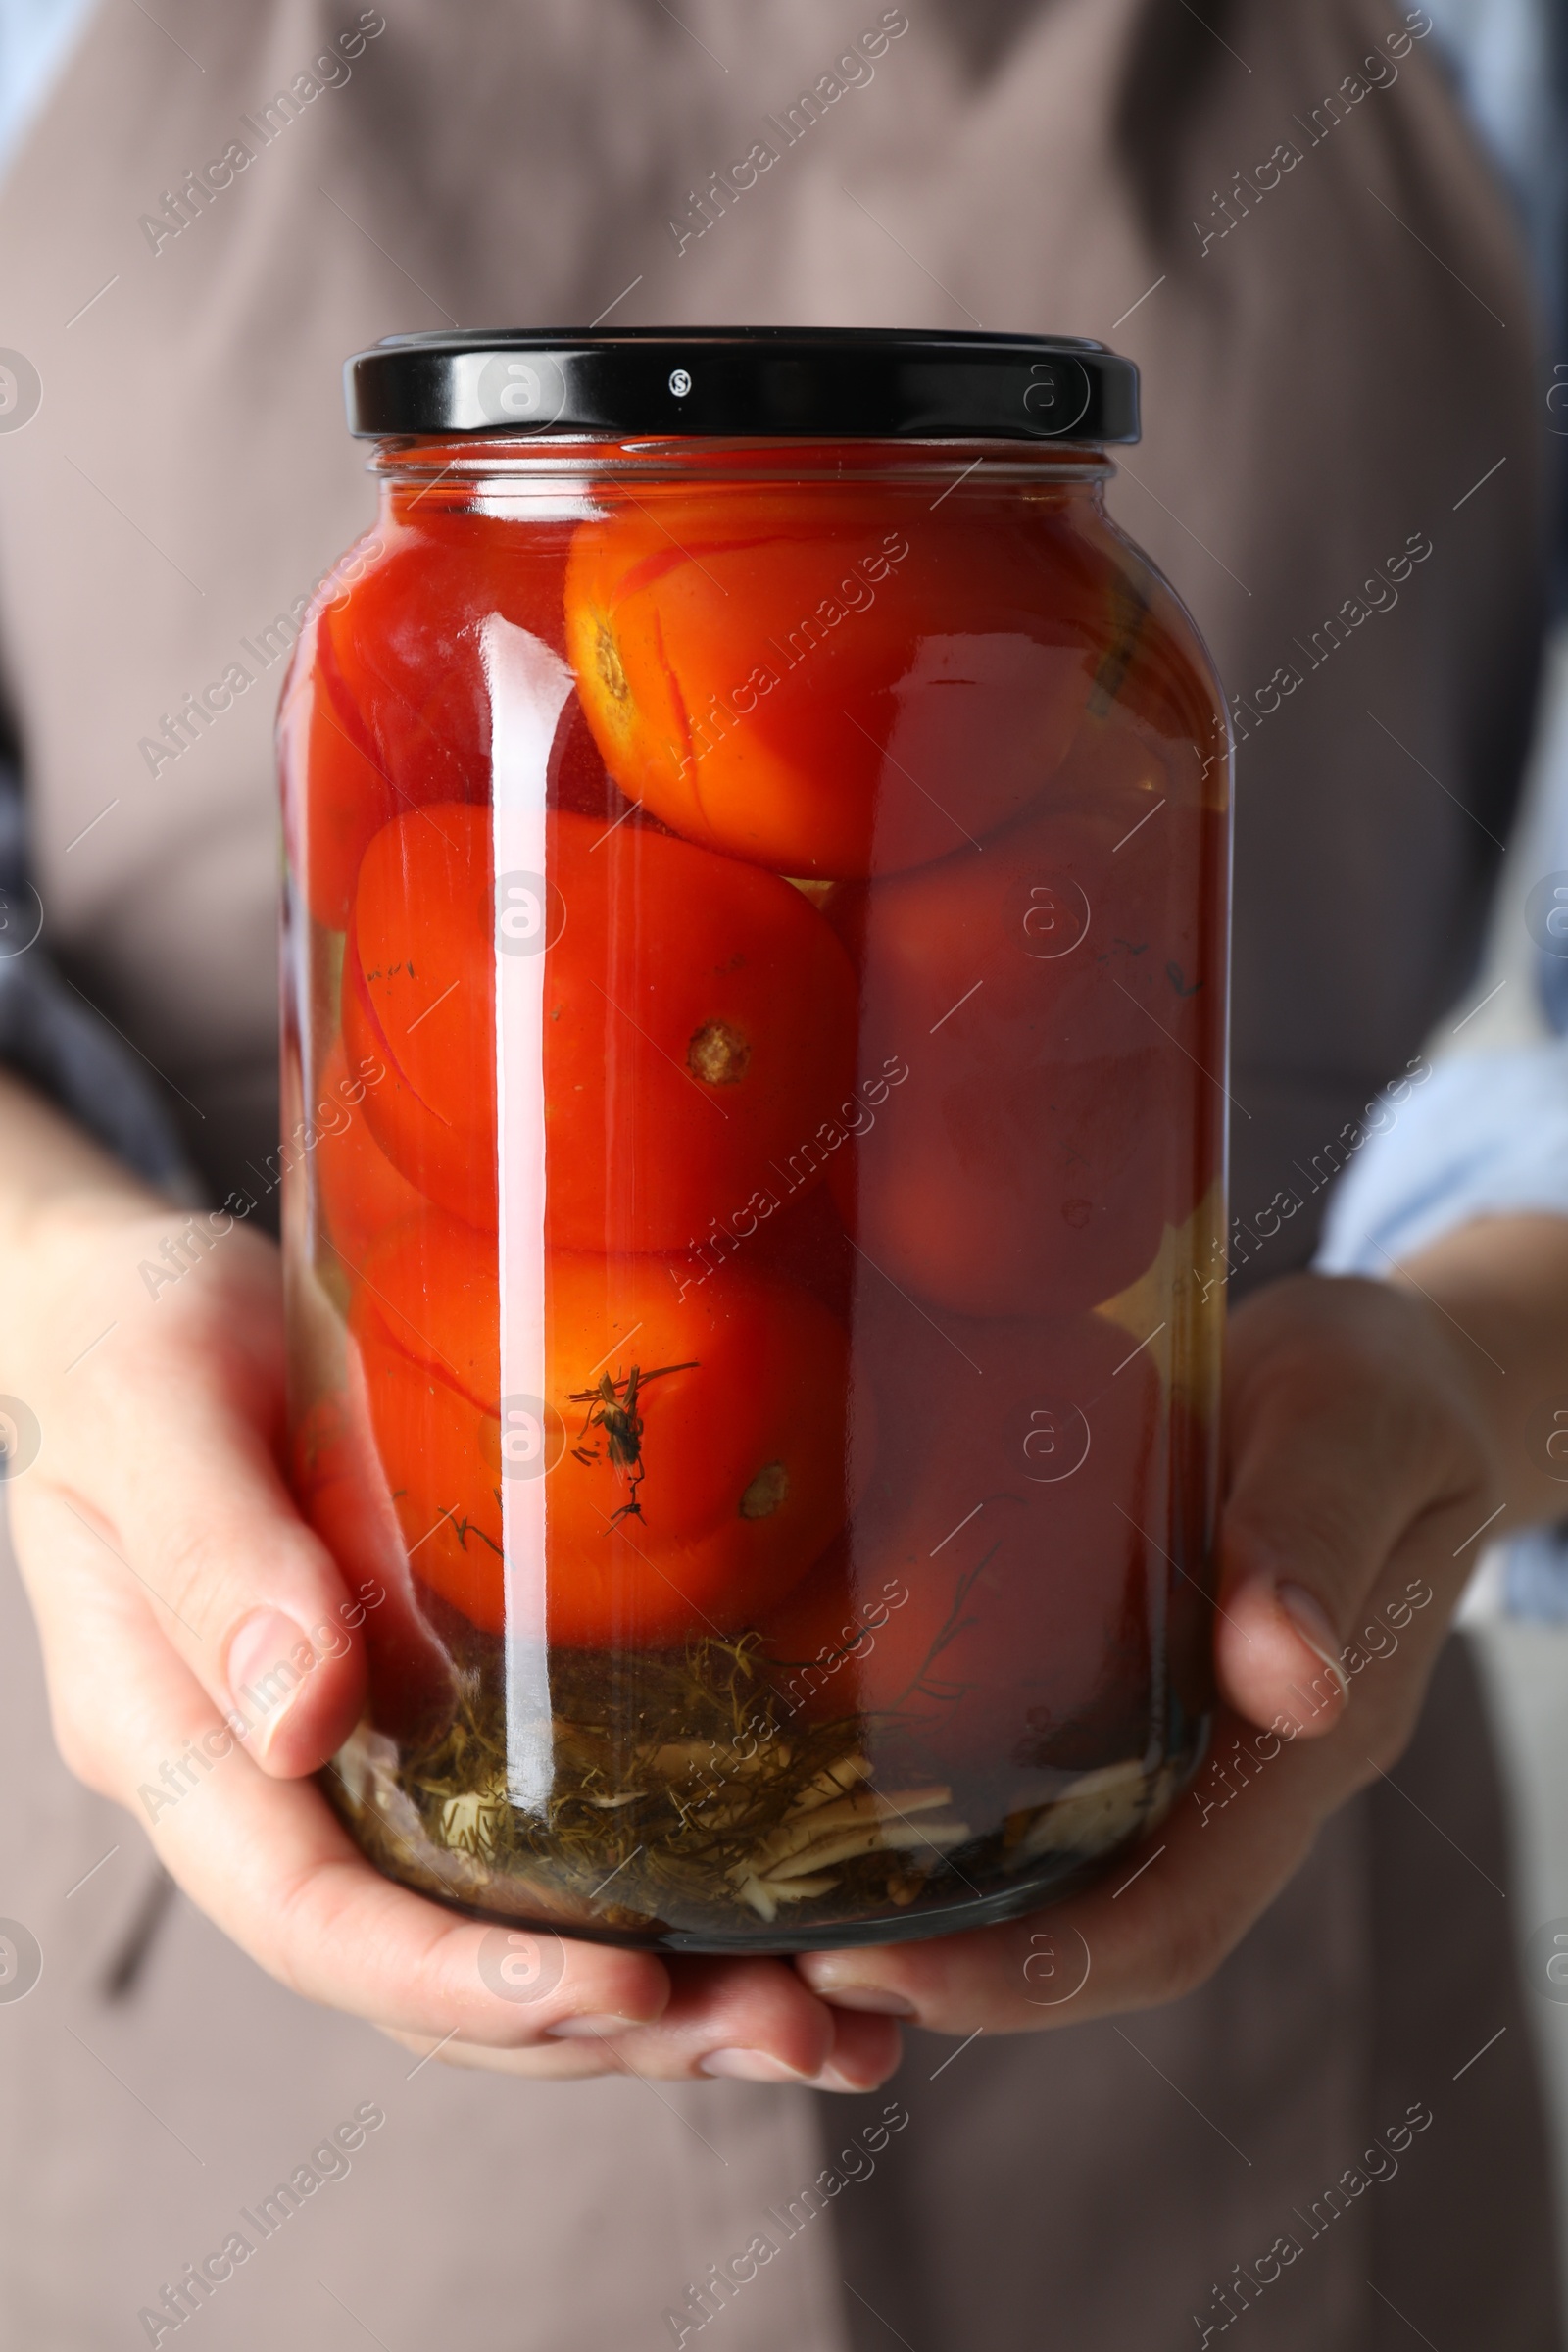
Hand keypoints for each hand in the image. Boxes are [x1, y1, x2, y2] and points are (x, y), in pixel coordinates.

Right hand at [6, 1161, 899, 2090]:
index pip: (307, 1914)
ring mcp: (343, 1769)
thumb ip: (214, 1552)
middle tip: (792, 2035)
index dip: (459, 1977)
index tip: (619, 1987)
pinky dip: (647, 1911)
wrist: (140, 1310)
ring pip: (486, 1940)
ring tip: (824, 2031)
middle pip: (420, 1973)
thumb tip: (303, 1715)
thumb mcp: (152, 1405)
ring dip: (650, 2007)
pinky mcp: (421, 1727)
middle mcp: (260, 1788)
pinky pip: (523, 1856)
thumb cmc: (135, 1335)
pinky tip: (774, 1928)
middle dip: (602, 2025)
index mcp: (169, 1734)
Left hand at [792, 1268, 1506, 2032]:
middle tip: (780, 1956)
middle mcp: (1232, 1777)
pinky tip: (827, 1776)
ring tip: (775, 1896)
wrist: (1391, 1377)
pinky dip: (940, 1811)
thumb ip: (1316, 1541)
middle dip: (944, 1970)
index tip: (875, 1969)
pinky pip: (1037, 1782)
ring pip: (1055, 1872)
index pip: (1165, 1919)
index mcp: (1299, 1746)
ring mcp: (1181, 1745)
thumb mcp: (1353, 1432)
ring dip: (928, 1907)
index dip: (1026, 1974)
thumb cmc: (1381, 1393)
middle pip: (1091, 1933)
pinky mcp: (1131, 1692)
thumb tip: (1293, 1681)